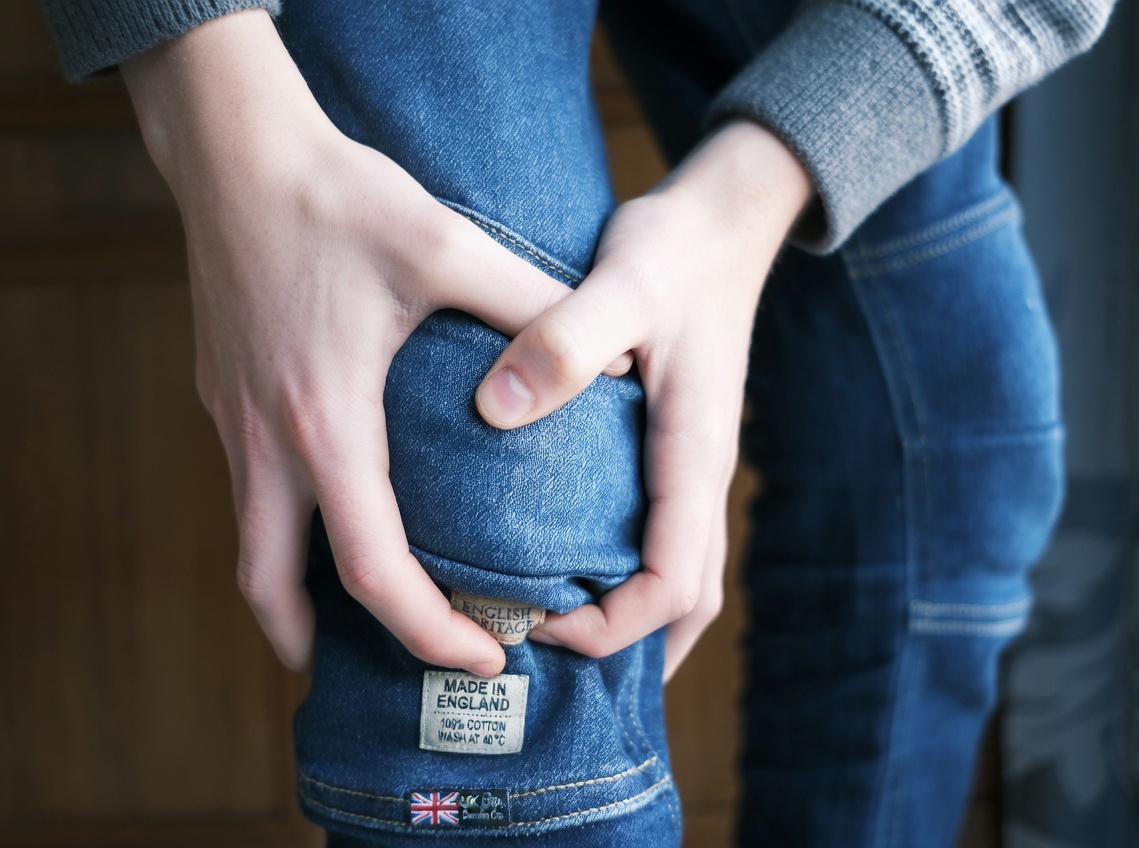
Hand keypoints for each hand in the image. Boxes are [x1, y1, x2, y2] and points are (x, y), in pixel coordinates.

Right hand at [122, 10, 571, 674]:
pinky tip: (331, 508)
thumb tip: (613, 353)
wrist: (234, 149)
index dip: (430, 632)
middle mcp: (266, 438)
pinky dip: (284, 531)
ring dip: (292, 597)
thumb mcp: (444, 246)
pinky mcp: (222, 393)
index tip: (488, 657)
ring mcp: (232, 419)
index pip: (372, 569)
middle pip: (271, 587)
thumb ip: (530, 306)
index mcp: (327, 423)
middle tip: (389, 668)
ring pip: (247, 546)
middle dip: (325, 645)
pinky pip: (247, 493)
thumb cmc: (337, 197)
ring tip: (346, 618)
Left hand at [475, 120, 811, 678]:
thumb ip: (566, 342)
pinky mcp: (678, 448)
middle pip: (688, 602)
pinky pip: (668, 538)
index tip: (536, 623)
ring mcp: (696, 465)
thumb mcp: (621, 284)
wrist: (725, 220)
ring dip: (635, 623)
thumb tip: (496, 410)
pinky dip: (633, 578)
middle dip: (624, 646)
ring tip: (560, 639)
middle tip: (542, 652)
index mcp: (694, 456)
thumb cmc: (676, 250)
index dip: (609, 626)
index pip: (670, 583)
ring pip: (684, 577)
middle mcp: (703, 474)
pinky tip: (578, 570)